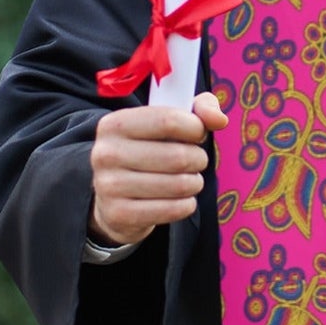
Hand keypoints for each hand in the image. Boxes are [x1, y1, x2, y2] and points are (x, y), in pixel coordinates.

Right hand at [88, 91, 228, 246]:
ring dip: (195, 183)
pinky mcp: (119, 214)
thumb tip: (219, 120)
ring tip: (188, 180)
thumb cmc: (149, 150)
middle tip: (195, 161)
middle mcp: (106, 153)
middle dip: (198, 159)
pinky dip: (187, 205)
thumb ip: (199, 109)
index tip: (198, 134)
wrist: (113, 196)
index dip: (196, 128)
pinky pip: (173, 209)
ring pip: (179, 185)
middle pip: (178, 156)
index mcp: (115, 124)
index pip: (169, 120)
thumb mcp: (168, 121)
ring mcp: (109, 186)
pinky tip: (180, 199)